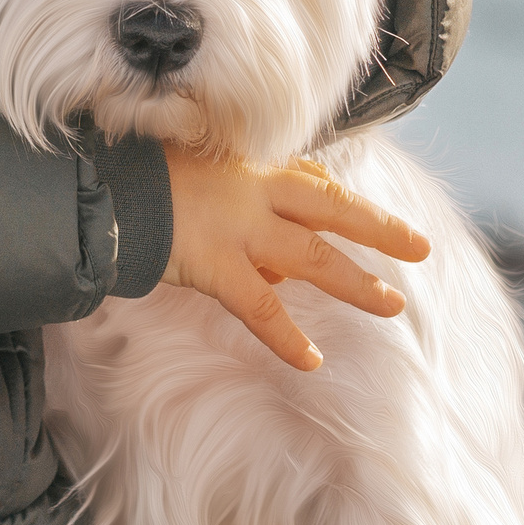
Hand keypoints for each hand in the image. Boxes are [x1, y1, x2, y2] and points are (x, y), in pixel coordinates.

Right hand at [160, 146, 431, 370]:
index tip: (360, 211)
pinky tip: (311, 360)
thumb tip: (248, 232)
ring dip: (356, 282)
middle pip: (332, 207)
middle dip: (379, 227)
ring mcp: (239, 230)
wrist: (102, 188)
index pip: (308, 178)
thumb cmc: (140, 175)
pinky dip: (287, 337)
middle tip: (420, 247)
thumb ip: (223, 188)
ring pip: (313, 256)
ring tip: (392, 304)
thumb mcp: (188, 163)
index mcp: (249, 165)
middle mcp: (254, 192)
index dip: (338, 197)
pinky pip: (262, 308)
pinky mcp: (218, 266)